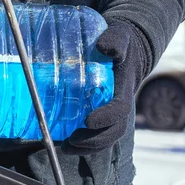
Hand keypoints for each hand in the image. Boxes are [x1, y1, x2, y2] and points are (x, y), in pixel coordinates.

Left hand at [62, 20, 149, 154]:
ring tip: (64, 148)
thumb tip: (103, 46)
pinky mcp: (97, 114)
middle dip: (93, 141)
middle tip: (71, 142)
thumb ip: (115, 39)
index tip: (88, 120)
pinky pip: (92, 134)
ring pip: (102, 138)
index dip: (106, 118)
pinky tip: (60, 142)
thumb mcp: (120, 36)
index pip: (119, 110)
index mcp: (123, 90)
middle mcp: (117, 106)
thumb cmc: (119, 43)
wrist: (124, 51)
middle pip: (111, 132)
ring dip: (85, 147)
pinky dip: (79, 143)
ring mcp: (108, 113)